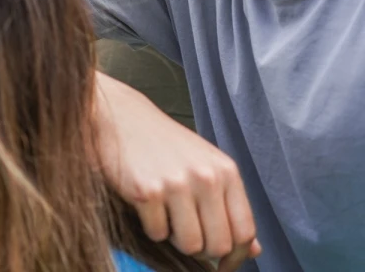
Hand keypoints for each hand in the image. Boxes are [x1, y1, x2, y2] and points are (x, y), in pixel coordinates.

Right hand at [94, 73, 260, 270]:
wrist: (121, 117)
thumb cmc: (164, 145)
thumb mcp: (205, 166)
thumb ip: (229, 206)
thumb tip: (252, 249)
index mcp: (225, 171)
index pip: (245, 232)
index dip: (235, 256)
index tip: (222, 265)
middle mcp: (205, 177)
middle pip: (219, 245)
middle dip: (202, 249)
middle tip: (185, 233)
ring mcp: (175, 184)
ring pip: (190, 245)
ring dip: (175, 239)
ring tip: (165, 216)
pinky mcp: (145, 191)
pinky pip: (157, 234)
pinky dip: (151, 227)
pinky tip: (146, 205)